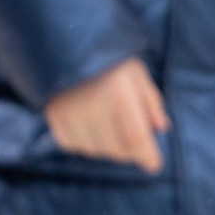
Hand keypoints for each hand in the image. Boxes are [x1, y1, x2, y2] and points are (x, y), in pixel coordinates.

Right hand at [45, 56, 167, 172]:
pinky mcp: (54, 118)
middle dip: (131, 153)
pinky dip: (87, 144)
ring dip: (109, 148)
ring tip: (114, 130)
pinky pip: (74, 146)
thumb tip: (161, 129)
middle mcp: (91, 105)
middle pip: (115, 148)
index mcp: (117, 91)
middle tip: (138, 147)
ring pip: (96, 150)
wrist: (70, 48)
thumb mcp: (138, 74)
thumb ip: (152, 102)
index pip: (134, 136)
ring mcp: (69, 113)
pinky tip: (93, 128)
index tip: (154, 166)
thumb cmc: (112, 61)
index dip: (146, 155)